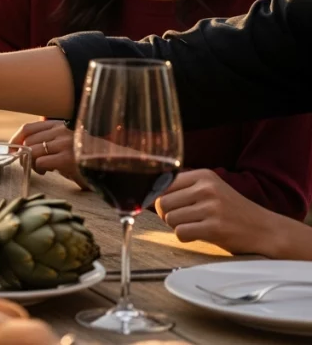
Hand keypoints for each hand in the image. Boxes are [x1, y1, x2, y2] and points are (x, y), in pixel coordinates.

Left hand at [10, 120, 84, 185]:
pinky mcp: (68, 159)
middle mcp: (61, 131)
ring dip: (31, 163)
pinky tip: (47, 172)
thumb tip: (22, 147)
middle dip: (23, 155)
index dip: (15, 139)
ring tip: (40, 170)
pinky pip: (41, 162)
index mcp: (59, 125)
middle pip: (28, 141)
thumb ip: (48, 140)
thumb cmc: (83, 156)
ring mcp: (65, 144)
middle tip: (29, 165)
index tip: (11, 150)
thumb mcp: (65, 143)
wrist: (109, 164)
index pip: (28, 128)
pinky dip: (39, 169)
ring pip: (32, 151)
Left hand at [154, 169, 286, 254]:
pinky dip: (185, 237)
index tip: (172, 207)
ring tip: (196, 226)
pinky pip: (180, 233)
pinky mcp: (215, 227)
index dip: (161, 199)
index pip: (162, 184)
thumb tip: (147, 196)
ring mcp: (212, 207)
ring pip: (170, 219)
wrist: (266, 229)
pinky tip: (199, 235)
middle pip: (162, 203)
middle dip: (167, 215)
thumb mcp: (211, 190)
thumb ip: (183, 189)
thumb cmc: (232, 211)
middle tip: (185, 219)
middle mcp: (207, 188)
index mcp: (203, 175)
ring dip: (178, 227)